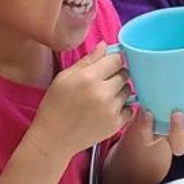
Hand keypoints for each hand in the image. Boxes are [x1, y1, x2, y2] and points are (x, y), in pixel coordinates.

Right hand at [30, 45, 131, 162]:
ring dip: (119, 90)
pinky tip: (107, 109)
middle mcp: (102, 93)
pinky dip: (122, 107)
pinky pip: (130, 108)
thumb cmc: (55, 105)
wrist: (53, 138)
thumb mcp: (64, 77)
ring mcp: (111, 110)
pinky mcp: (116, 124)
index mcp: (88, 78)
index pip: (116, 59)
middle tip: (103, 82)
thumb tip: (105, 45)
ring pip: (128, 90)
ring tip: (103, 96)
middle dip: (116, 74)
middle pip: (125, 73)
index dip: (112, 60)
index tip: (107, 65)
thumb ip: (87, 60)